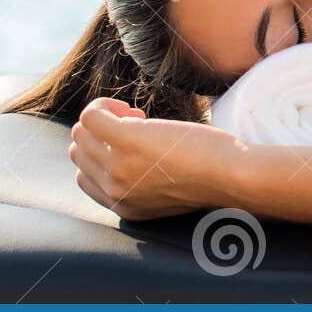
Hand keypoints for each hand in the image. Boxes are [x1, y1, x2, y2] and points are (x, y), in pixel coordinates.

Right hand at [69, 97, 242, 220]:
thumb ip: (142, 181)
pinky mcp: (125, 140)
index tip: (134, 145)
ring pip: (82, 132)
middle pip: (81, 152)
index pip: (85, 177)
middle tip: (140, 128)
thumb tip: (131, 153)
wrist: (231, 176)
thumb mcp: (167, 190)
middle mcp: (113, 190)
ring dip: (106, 118)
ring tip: (139, 120)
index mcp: (123, 206)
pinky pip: (92, 116)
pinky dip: (105, 105)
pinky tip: (131, 110)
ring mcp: (116, 166)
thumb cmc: (213, 175)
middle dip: (104, 134)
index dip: (105, 154)